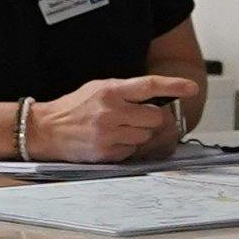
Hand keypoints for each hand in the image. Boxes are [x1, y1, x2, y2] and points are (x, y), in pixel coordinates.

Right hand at [39, 75, 193, 162]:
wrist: (46, 129)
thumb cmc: (74, 107)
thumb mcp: (99, 89)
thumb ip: (126, 91)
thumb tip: (156, 96)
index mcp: (111, 91)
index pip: (150, 86)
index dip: (174, 86)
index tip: (191, 88)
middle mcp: (112, 112)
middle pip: (155, 117)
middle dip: (151, 118)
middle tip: (138, 117)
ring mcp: (110, 134)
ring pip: (146, 136)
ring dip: (139, 134)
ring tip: (120, 129)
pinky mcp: (107, 153)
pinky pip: (133, 151)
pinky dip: (127, 147)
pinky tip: (112, 140)